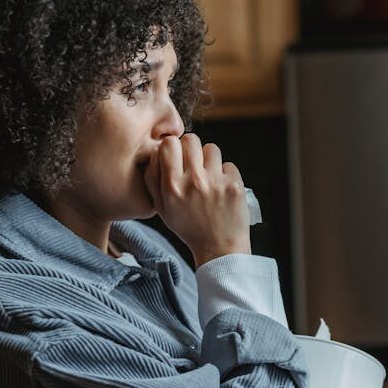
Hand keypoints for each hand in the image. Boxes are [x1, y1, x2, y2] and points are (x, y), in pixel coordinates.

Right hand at [144, 134, 250, 267]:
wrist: (219, 248)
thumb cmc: (189, 227)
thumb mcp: (162, 208)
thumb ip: (153, 179)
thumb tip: (156, 151)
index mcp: (172, 187)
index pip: (169, 144)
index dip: (173, 146)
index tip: (177, 156)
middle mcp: (194, 182)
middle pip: (191, 140)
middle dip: (192, 149)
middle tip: (194, 164)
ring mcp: (216, 182)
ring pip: (212, 148)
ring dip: (210, 160)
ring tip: (209, 177)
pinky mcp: (235, 185)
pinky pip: (229, 164)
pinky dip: (226, 174)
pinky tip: (222, 189)